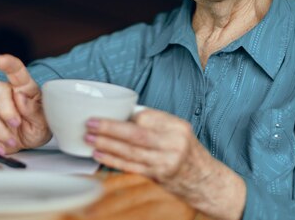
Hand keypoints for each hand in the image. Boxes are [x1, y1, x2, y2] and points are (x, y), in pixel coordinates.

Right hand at [0, 54, 50, 154]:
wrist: (22, 142)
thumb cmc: (36, 127)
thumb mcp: (43, 124)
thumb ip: (34, 111)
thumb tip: (21, 97)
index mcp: (25, 87)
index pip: (16, 71)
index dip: (8, 64)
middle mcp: (6, 91)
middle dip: (6, 110)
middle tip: (16, 124)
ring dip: (2, 132)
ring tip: (13, 141)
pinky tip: (2, 146)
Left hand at [84, 109, 245, 219]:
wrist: (206, 180)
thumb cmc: (186, 151)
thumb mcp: (177, 131)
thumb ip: (154, 123)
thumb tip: (122, 115)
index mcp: (177, 126)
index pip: (146, 117)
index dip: (123, 117)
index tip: (103, 113)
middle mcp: (174, 143)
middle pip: (136, 134)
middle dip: (109, 129)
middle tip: (90, 124)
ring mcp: (167, 162)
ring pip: (131, 152)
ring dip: (107, 145)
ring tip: (88, 139)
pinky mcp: (159, 176)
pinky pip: (132, 167)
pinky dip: (113, 161)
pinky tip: (99, 155)